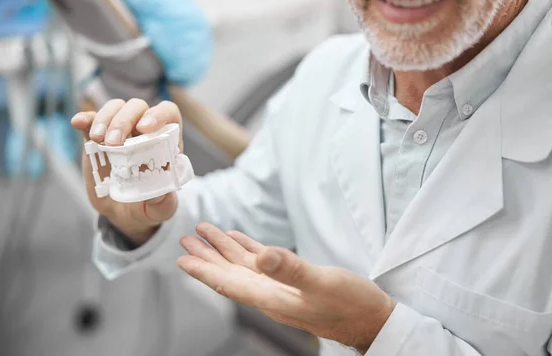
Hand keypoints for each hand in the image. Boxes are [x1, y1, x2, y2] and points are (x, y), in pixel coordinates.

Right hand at [71, 99, 183, 244]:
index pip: (168, 113)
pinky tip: (78, 122)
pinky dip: (86, 118)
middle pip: (137, 107)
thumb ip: (164, 204)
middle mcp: (143, 130)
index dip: (158, 115)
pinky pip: (91, 120)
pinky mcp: (98, 138)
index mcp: (165, 141)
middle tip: (114, 142)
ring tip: (98, 139)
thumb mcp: (160, 210)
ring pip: (115, 108)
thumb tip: (161, 194)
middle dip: (125, 120)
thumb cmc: (149, 205)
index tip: (145, 128)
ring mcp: (120, 131)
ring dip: (105, 118)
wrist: (124, 211)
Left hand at [177, 223, 395, 353]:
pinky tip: (238, 239)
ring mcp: (281, 287)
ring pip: (243, 265)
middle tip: (185, 240)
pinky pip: (262, 262)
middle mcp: (271, 293)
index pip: (228, 284)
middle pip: (229, 273)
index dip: (203, 271)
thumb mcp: (321, 283)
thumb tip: (261, 255)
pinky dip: (247, 249)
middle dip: (206, 257)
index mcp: (271, 298)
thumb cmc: (350, 305)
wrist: (371, 318)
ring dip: (222, 250)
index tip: (181, 259)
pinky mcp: (293, 279)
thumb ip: (291, 269)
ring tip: (205, 233)